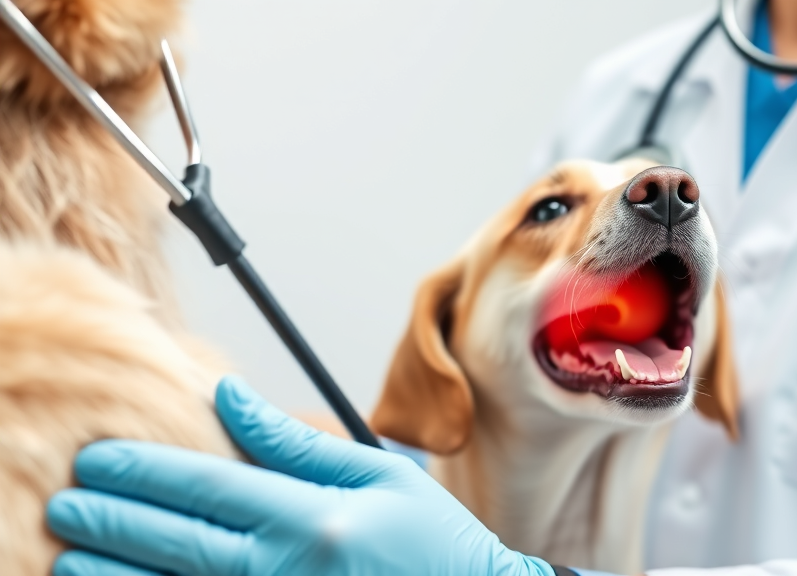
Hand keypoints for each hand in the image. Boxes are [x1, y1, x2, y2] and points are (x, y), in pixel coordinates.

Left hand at [47, 376, 553, 575]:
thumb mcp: (378, 478)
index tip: (96, 459)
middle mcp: (284, 570)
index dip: (144, 472)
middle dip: (110, 521)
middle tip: (66, 502)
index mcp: (311, 520)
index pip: (207, 488)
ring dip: (115, 575)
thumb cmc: (432, 545)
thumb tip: (231, 398)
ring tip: (68, 558)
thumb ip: (298, 443)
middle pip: (176, 542)